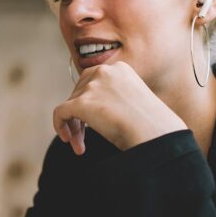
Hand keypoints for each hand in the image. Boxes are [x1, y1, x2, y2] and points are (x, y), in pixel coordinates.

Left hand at [53, 62, 186, 154]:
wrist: (155, 133)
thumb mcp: (132, 102)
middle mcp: (105, 71)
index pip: (93, 82)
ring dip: (75, 128)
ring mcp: (93, 86)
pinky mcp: (82, 102)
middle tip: (84, 138)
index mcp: (120, 69)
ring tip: (81, 147)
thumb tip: (96, 109)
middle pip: (79, 92)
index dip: (89, 103)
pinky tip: (69, 141)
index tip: (94, 124)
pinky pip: (60, 113)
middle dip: (79, 117)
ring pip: (70, 105)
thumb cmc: (150, 125)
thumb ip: (113, 98)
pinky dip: (60, 126)